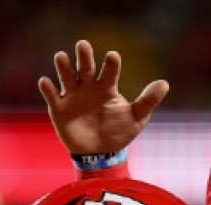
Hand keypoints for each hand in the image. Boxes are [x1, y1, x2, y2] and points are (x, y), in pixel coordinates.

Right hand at [39, 39, 168, 156]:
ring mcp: (73, 97)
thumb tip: (165, 83)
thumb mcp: (136, 118)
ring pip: (67, 77)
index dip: (111, 64)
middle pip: (85, 68)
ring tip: (61, 57)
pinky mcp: (59, 109)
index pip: (109, 71)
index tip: (112, 56)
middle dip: (84, 57)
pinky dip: (48, 89)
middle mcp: (88, 87)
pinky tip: (46, 82)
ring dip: (63, 67)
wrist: (100, 154)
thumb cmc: (118, 132)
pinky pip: (52, 96)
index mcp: (107, 87)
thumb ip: (147, 101)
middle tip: (83, 45)